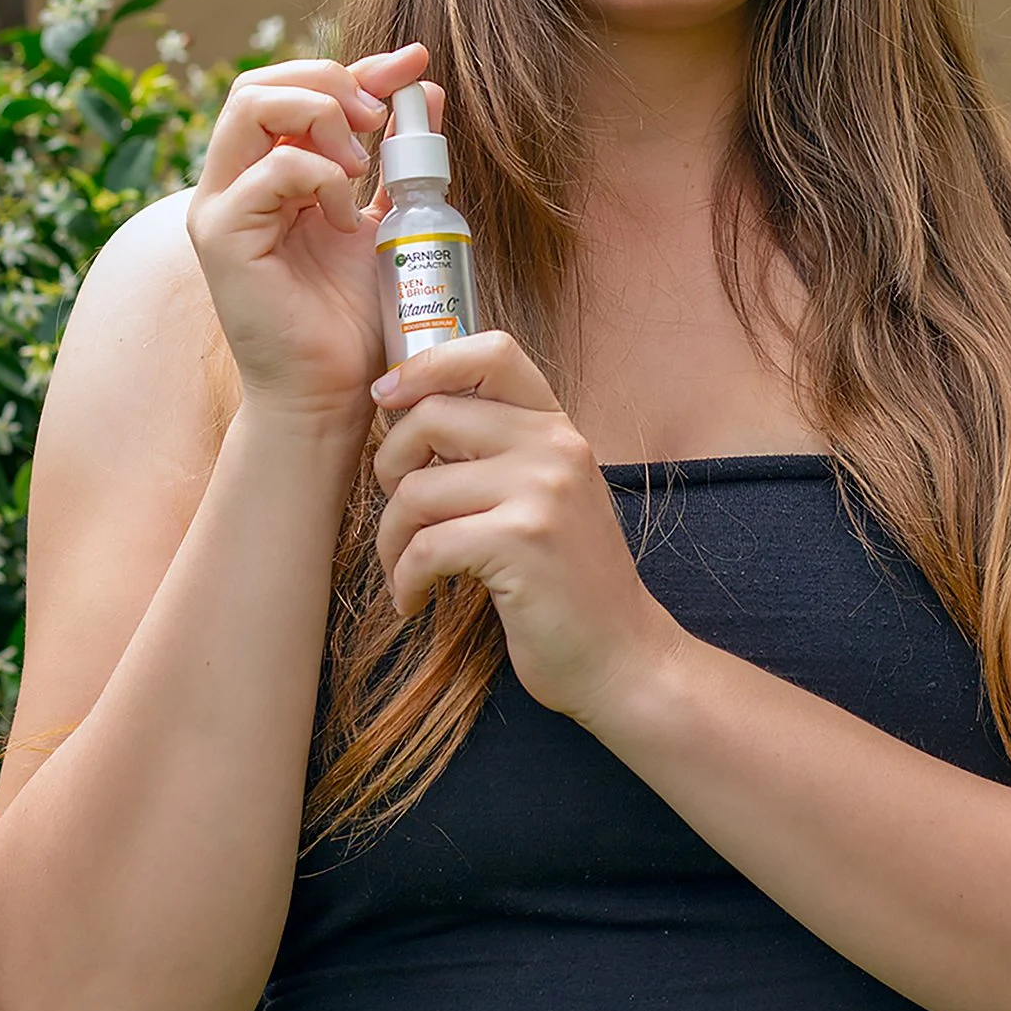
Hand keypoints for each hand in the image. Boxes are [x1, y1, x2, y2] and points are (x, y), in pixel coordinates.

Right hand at [186, 46, 444, 422]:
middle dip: (331, 82)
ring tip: (359, 165)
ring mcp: (220, 207)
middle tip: (379, 118)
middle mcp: (233, 182)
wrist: (333, 394)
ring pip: (251, 107)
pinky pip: (268, 171)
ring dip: (320, 117)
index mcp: (266, 173)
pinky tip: (346, 216)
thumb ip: (395, 157)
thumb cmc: (354, 316)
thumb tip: (423, 90)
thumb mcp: (386, 218)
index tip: (414, 64)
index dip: (356, 67)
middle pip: (260, 83)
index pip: (293, 88)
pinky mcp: (221, 238)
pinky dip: (318, 177)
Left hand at [370, 330, 684, 722]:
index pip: (492, 352)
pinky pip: (425, 546)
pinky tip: (415, 600)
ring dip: (393, 540)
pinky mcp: (521, 542)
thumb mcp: (546, 496)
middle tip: (401, 514)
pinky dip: (405, 579)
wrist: (622, 658)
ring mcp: (541, 492)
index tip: (388, 397)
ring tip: (408, 572)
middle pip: (431, 416)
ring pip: (417, 489)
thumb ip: (499, 452)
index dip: (426, 365)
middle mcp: (554, 447)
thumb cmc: (568, 583)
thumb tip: (409, 415)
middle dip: (390, 466)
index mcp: (557, 429)